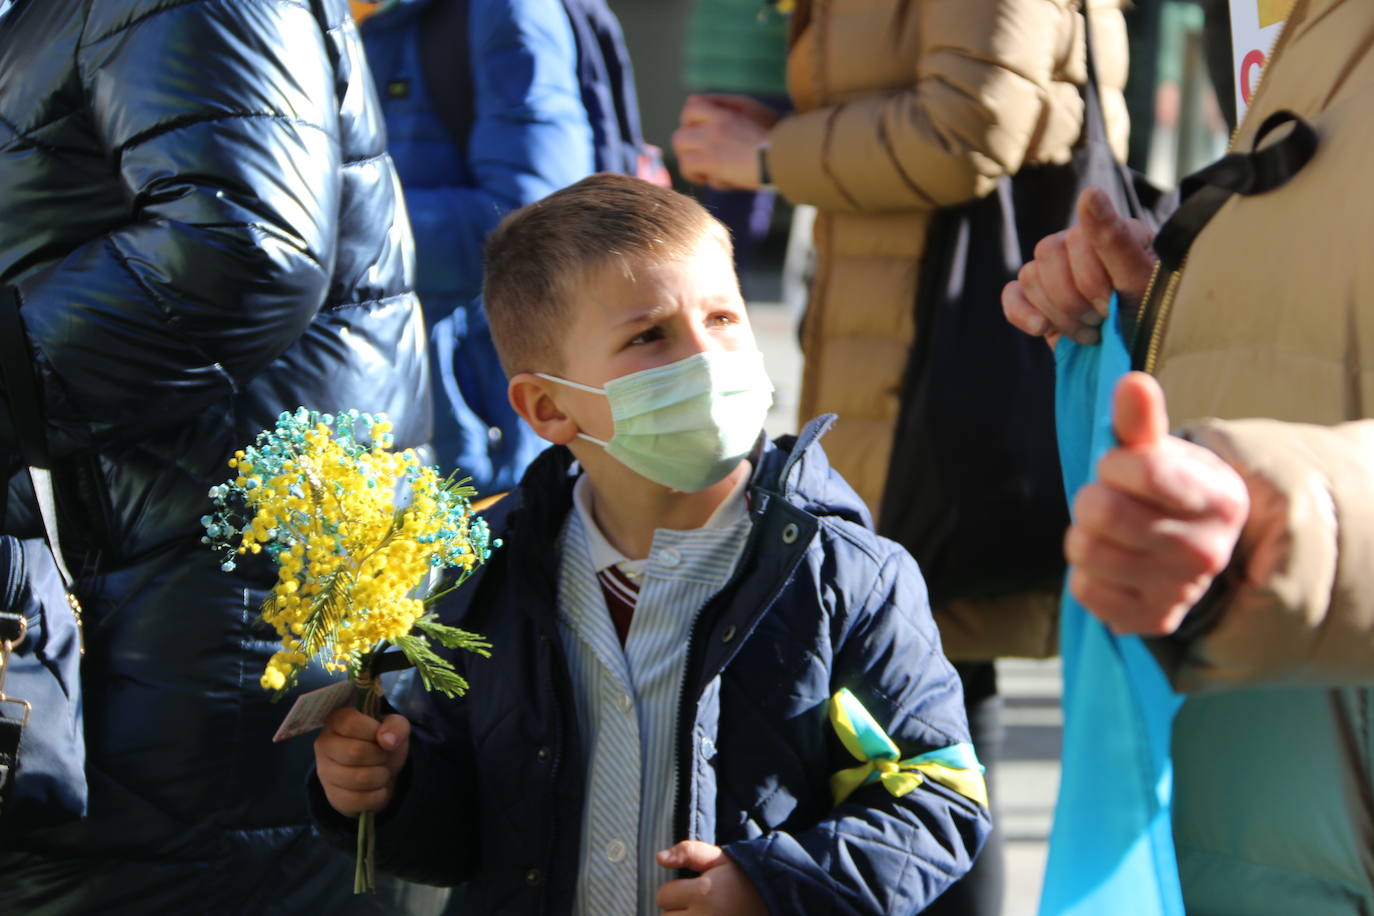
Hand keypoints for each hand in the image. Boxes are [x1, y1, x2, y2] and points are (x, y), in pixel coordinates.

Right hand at [314, 707, 410, 815]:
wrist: (379, 768)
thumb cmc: (382, 741)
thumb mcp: (395, 727)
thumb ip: (395, 726)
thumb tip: (387, 741)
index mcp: (337, 720)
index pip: (351, 724)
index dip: (374, 732)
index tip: (382, 737)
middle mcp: (324, 744)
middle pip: (356, 752)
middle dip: (381, 756)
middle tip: (384, 756)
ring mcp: (325, 772)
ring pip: (359, 778)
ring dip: (381, 776)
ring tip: (381, 771)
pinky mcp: (332, 796)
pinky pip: (359, 800)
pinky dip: (377, 795)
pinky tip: (377, 788)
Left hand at [655, 840, 766, 914]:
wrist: (774, 899)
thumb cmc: (743, 878)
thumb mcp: (719, 858)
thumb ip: (688, 851)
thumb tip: (660, 857)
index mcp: (703, 892)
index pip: (663, 895)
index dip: (676, 890)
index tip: (695, 890)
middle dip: (677, 910)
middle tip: (701, 905)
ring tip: (703, 914)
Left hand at [673, 94, 778, 190]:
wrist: (786, 156)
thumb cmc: (779, 138)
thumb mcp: (758, 111)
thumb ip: (735, 108)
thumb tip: (715, 114)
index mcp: (727, 108)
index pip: (693, 104)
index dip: (692, 120)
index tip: (702, 133)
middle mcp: (716, 119)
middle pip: (684, 121)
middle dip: (688, 141)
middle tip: (702, 154)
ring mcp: (711, 138)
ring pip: (679, 143)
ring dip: (689, 158)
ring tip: (705, 169)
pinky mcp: (710, 159)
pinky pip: (687, 165)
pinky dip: (694, 174)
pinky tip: (710, 179)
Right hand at [1002, 186, 1156, 346]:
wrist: (1141, 356)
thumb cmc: (1151, 317)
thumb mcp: (1141, 282)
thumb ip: (1115, 239)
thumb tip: (1089, 192)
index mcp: (1108, 229)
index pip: (1075, 239)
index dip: (1090, 277)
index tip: (1114, 302)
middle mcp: (1077, 244)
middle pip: (1047, 253)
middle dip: (1075, 297)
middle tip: (1103, 317)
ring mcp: (1053, 271)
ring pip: (1030, 276)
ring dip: (1060, 312)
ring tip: (1091, 330)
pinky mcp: (1036, 300)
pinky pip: (1012, 294)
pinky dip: (1022, 313)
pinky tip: (1043, 328)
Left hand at [1065, 372, 1248, 634]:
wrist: (1188, 548)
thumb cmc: (1166, 489)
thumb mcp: (1158, 451)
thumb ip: (1141, 420)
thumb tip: (1132, 382)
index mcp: (1220, 501)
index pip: (1143, 471)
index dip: (1114, 463)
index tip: (1120, 468)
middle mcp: (1208, 552)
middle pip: (1102, 512)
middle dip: (1091, 498)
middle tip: (1109, 501)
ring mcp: (1181, 592)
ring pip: (1086, 552)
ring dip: (1082, 535)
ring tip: (1108, 533)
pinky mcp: (1152, 621)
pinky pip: (1084, 591)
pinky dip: (1085, 574)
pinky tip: (1110, 565)